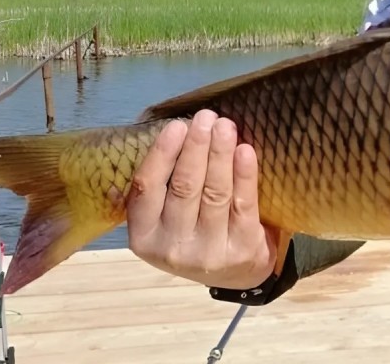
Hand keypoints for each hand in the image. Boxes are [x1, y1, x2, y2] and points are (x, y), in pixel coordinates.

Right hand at [126, 109, 278, 288]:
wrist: (237, 273)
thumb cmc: (197, 231)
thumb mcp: (167, 218)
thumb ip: (165, 185)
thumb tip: (176, 131)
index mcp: (144, 235)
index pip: (147, 189)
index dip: (161, 154)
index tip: (177, 125)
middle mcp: (172, 248)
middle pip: (184, 187)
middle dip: (196, 147)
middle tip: (206, 117)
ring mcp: (208, 253)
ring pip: (215, 193)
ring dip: (220, 154)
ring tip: (225, 126)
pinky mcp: (242, 251)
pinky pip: (244, 205)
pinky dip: (244, 174)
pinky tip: (245, 151)